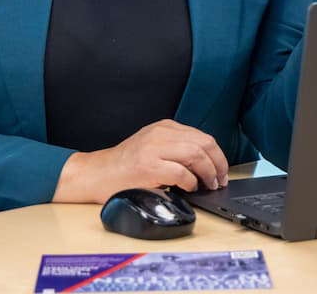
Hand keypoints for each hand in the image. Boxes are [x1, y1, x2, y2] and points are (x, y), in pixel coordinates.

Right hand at [52, 119, 229, 203]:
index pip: (202, 137)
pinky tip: (189, 188)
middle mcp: (159, 134)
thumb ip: (175, 148)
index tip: (221, 170)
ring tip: (208, 185)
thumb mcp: (151, 147)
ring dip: (208, 173)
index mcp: (163, 127)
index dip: (218, 156)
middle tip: (219, 180)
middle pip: (204, 143)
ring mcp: (153, 149)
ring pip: (196, 155)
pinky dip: (191, 182)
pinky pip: (181, 173)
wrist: (95, 174)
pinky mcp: (148, 166)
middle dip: (218, 164)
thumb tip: (206, 165)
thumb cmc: (124, 166)